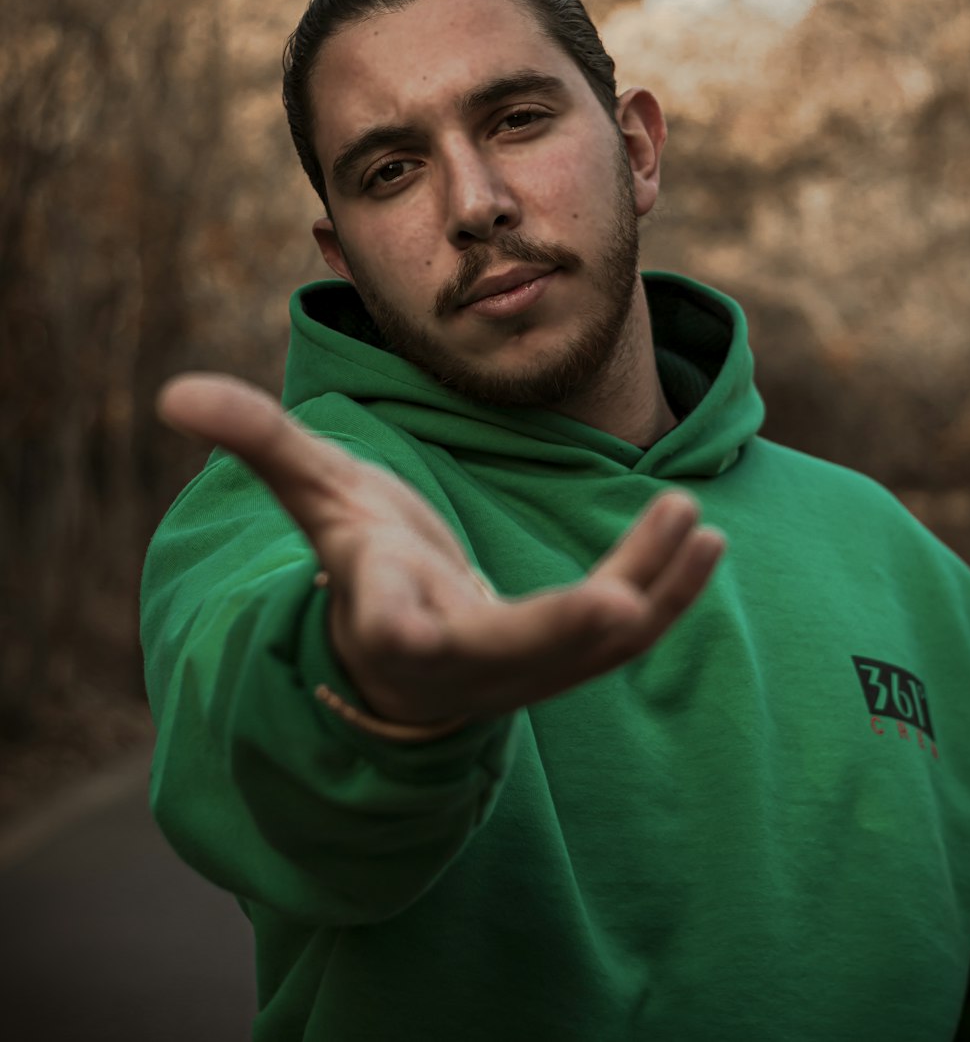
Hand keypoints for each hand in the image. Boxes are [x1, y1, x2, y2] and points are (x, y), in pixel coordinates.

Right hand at [158, 375, 724, 728]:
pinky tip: (709, 539)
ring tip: (696, 525)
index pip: (389, 628)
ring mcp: (521, 668)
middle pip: (509, 656)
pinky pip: (627, 635)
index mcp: (386, 617)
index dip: (398, 624)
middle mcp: (457, 656)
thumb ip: (259, 442)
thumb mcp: (315, 493)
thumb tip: (170, 393)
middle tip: (618, 606)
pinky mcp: (569, 658)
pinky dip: (670, 595)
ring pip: (591, 649)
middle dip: (561, 635)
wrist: (407, 645)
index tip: (404, 632)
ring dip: (649, 594)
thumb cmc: (358, 557)